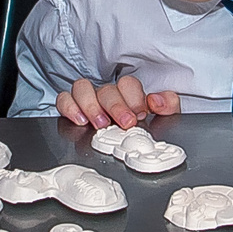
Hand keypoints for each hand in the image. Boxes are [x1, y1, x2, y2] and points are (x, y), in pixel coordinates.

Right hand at [58, 75, 182, 128]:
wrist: (128, 147)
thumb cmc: (141, 126)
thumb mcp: (162, 117)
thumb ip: (168, 105)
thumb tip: (157, 101)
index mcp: (128, 94)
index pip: (128, 84)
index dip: (134, 97)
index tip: (140, 113)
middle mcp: (107, 94)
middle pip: (107, 89)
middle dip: (116, 106)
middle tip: (125, 122)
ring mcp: (88, 99)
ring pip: (82, 88)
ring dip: (91, 105)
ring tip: (100, 123)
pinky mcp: (72, 108)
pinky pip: (64, 99)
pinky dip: (69, 107)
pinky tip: (80, 120)